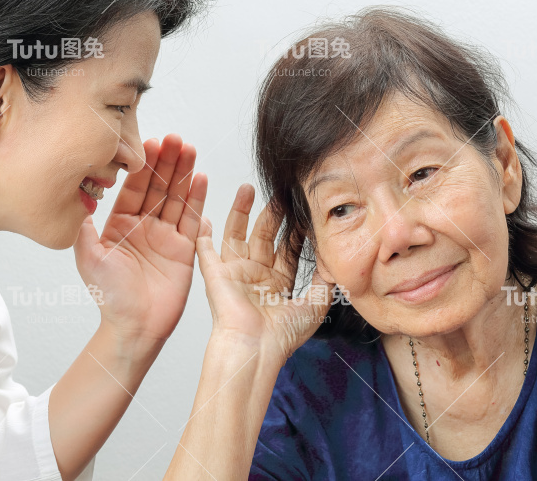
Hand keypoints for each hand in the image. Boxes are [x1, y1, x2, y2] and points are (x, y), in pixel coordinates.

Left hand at [74, 134, 207, 341]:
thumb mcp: (89, 257)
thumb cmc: (109, 296)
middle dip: (167, 161)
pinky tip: (200, 178)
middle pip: (158, 186)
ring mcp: (166, 235)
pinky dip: (197, 198)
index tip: (149, 143)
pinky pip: (192, 218)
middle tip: (174, 138)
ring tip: (190, 149)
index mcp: (120, 224)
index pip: (134, 187)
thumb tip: (78, 196)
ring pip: (177, 196)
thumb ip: (84, 227)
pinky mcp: (185, 248)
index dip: (142, 165)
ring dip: (184, 172)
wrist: (134, 326)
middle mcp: (145, 225)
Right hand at [196, 183, 332, 362]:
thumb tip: (333, 260)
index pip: (288, 249)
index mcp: (278, 283)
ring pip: (237, 235)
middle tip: (280, 192)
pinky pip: (206, 252)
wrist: (256, 347)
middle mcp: (257, 276)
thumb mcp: (315, 304)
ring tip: (247, 189)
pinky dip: (203, 236)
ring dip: (240, 212)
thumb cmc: (283, 334)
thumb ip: (325, 280)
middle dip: (272, 214)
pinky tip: (203, 217)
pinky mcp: (217, 276)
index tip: (303, 208)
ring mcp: (236, 274)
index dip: (296, 229)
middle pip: (264, 236)